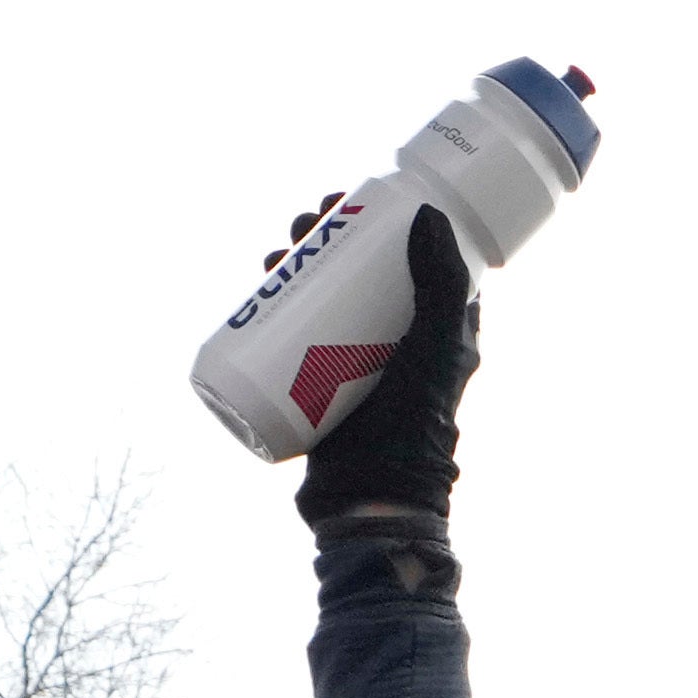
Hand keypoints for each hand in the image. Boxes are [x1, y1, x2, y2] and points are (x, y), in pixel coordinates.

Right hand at [299, 203, 473, 545]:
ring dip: (299, 268)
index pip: (411, 256)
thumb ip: (440, 284)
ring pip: (326, 299)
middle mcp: (399, 339)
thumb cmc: (414, 426)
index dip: (381, 222)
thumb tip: (426, 213)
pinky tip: (258, 292)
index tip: (350, 200)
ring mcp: (358, 361)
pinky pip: (298, 338)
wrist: (373, 497)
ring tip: (275, 252)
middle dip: (328, 240)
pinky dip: (277, 311)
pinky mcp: (323, 385)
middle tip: (303, 222)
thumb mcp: (434, 346)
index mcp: (437, 326)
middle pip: (361, 272)